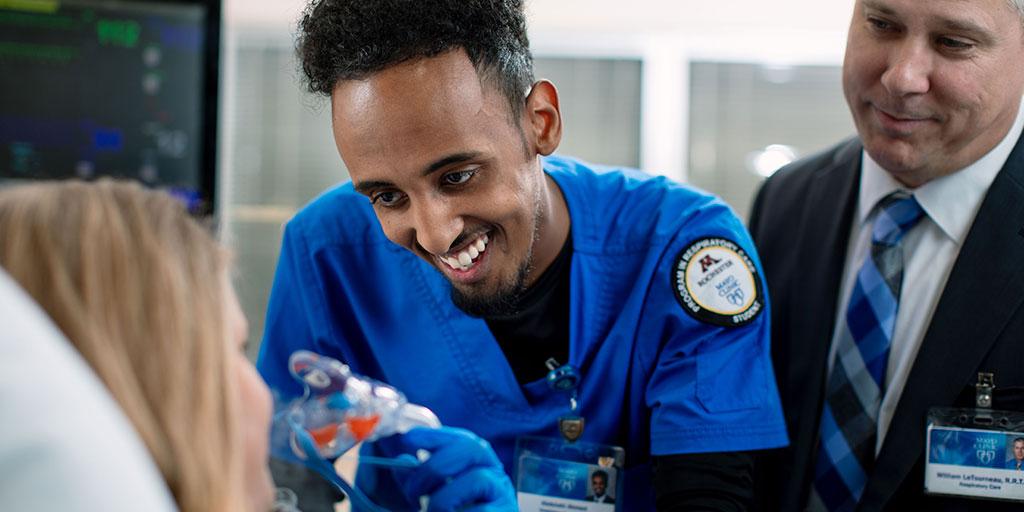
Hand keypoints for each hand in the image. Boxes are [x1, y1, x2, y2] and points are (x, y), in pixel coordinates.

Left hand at [392, 427, 516, 511]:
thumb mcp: (436, 495)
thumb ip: (420, 480)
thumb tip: (401, 461)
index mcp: (478, 461)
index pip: (461, 437)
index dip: (434, 435)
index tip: (408, 440)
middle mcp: (495, 471)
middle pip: (471, 448)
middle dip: (434, 468)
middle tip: (413, 494)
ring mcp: (503, 492)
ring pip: (476, 479)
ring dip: (443, 500)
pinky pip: (480, 510)